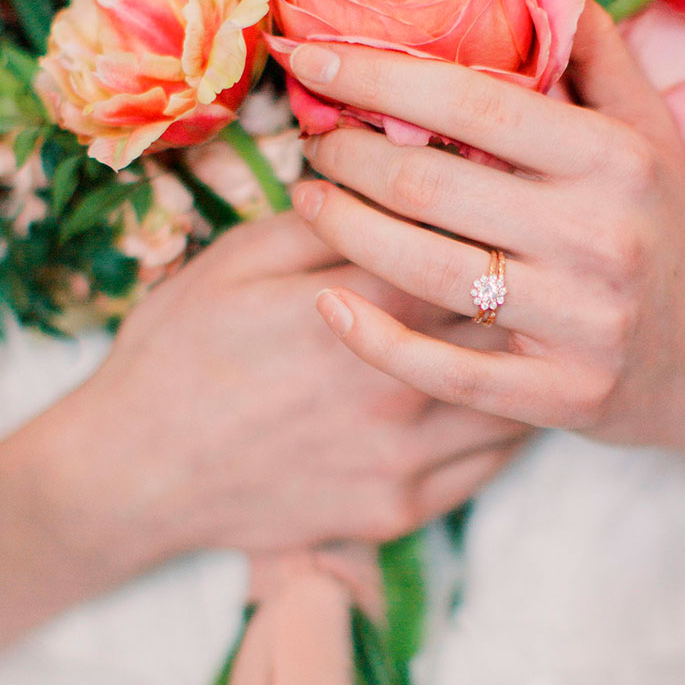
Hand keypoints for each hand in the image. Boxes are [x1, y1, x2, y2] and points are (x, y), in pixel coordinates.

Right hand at [53, 212, 523, 561]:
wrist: (134, 471)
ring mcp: (407, 456)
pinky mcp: (402, 509)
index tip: (519, 192)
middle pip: (511, 319)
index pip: (470, 245)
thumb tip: (396, 174)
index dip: (500, 212)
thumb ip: (330, 220)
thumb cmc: (182, 347)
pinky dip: (514, 420)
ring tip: (548, 320)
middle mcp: (403, 382)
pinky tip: (516, 389)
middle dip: (533, 282)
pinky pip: (492, 464)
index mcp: (366, 307)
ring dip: (538, 354)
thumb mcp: (242, 257)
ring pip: (518, 396)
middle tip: (549, 254)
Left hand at [288, 0, 684, 450]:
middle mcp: (600, 237)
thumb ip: (588, 46)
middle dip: (345, 155)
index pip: (471, 104)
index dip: (376, 76)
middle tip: (308, 137)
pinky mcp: (561, 396)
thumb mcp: (647, 128)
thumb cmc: (665, 223)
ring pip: (421, 270)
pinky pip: (440, 369)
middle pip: (428, 187)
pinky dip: (371, 337)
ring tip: (307, 198)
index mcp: (614, 159)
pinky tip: (325, 303)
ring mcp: (581, 323)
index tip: (308, 58)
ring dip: (341, 229)